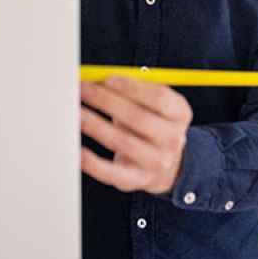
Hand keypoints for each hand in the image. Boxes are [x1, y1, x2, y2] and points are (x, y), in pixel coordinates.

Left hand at [80, 76, 192, 194]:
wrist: (164, 164)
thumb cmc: (150, 126)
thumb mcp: (153, 105)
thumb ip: (133, 90)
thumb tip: (100, 79)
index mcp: (179, 114)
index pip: (159, 99)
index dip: (132, 88)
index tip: (108, 79)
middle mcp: (173, 139)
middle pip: (139, 118)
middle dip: (107, 102)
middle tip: (84, 90)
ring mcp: (156, 162)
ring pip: (122, 142)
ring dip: (96, 126)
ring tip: (77, 114)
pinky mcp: (136, 180)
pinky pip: (111, 172)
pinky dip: (92, 162)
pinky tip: (78, 151)